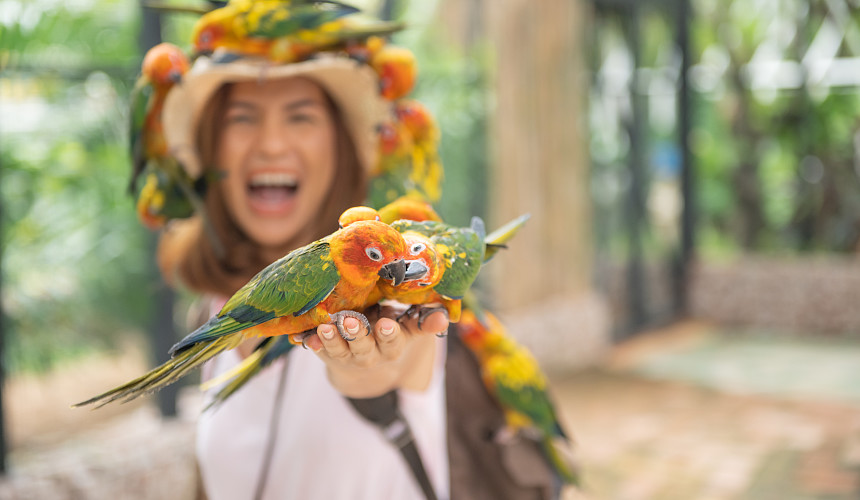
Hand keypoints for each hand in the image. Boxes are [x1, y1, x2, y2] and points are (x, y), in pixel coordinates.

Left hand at [303, 304, 448, 397]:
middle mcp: (369, 355)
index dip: (389, 335)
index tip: (386, 324)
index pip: (393, 342)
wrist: (369, 367)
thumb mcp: (411, 331)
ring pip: (338, 351)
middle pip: (363, 348)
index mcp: (392, 346)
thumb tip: (444, 316)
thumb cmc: (393, 335)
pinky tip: (303, 336)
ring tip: (324, 327)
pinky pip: (318, 350)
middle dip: (357, 335)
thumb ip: (425, 322)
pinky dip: (310, 343)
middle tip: (350, 321)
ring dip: (330, 339)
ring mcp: (346, 356)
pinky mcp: (327, 353)